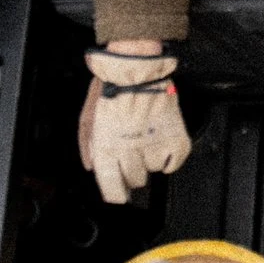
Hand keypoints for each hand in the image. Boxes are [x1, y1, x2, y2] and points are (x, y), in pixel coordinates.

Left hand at [80, 48, 190, 203]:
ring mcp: (155, 144)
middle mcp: (131, 149)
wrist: (136, 67)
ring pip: (153, 170)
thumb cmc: (110, 88)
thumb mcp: (88, 115)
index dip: (115, 195)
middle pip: (135, 180)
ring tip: (146, 140)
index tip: (118, 196)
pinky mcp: (176, 138)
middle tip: (132, 154)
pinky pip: (174, 162)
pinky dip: (169, 157)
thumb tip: (91, 166)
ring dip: (150, 159)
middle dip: (132, 171)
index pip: (112, 186)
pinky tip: (162, 144)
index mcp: (108, 146)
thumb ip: (87, 144)